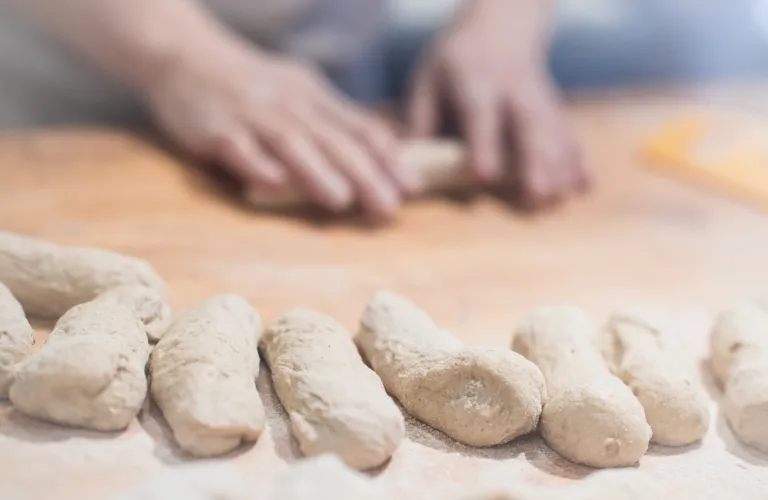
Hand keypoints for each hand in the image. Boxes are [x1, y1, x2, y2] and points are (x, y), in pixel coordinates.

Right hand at [143, 39, 418, 216]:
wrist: (185, 55)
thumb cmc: (250, 83)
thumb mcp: (299, 90)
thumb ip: (336, 119)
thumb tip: (387, 144)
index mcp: (313, 96)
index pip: (358, 128)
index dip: (388, 158)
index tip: (413, 185)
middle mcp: (288, 105)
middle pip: (332, 140)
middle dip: (364, 174)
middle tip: (389, 206)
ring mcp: (251, 116)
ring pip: (290, 143)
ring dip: (316, 172)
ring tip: (342, 201)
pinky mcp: (215, 129)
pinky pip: (238, 147)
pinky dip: (256, 165)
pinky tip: (274, 184)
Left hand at [408, 0, 587, 206]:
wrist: (502, 24)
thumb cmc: (455, 60)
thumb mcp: (427, 78)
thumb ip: (419, 119)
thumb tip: (407, 162)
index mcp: (475, 81)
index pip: (480, 114)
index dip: (484, 144)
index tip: (485, 175)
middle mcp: (512, 89)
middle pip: (528, 125)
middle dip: (535, 162)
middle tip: (538, 195)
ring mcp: (539, 97)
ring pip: (554, 132)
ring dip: (560, 167)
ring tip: (560, 199)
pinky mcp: (554, 107)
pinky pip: (569, 132)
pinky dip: (579, 159)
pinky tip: (586, 185)